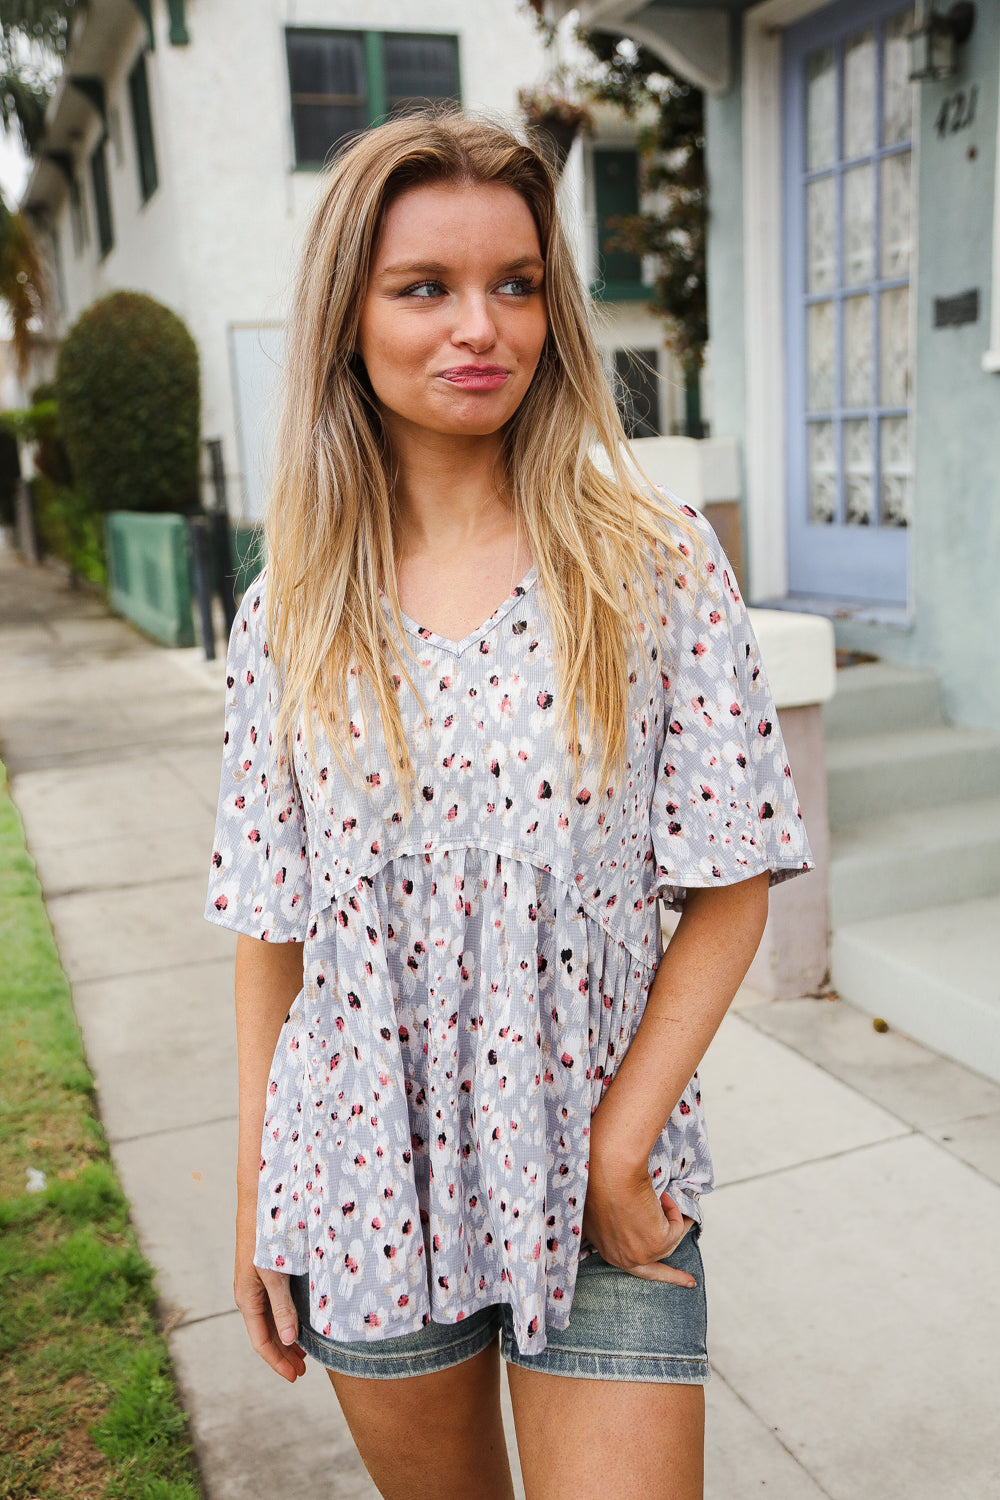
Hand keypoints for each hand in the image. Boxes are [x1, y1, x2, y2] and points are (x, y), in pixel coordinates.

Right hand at [234, 1249, 306, 1381]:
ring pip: (270, 1320)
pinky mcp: (265, 1272)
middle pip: (266, 1334)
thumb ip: (282, 1305)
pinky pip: (274, 1305)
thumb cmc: (265, 1236)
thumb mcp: (274, 1273)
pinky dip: (287, 1319)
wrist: (259, 1201)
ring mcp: (256, 1284)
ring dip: (286, 1338)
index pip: (261, 1341)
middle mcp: (249, 1295)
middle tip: (303, 1371)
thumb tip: (288, 1340)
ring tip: (303, 1354)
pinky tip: (300, 1322)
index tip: (295, 1376)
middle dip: (284, 1354)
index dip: (278, 1361)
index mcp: (247, 1299)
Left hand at [583, 1128, 695, 1286]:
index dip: (646, 1268)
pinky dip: (674, 1209)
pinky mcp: (656, 1243)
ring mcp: (638, 1254)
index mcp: (603, 1247)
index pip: (626, 1264)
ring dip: (672, 1219)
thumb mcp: (602, 1203)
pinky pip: (676, 1227)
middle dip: (673, 1276)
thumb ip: (614, 1220)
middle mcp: (619, 1257)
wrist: (610, 1168)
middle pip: (652, 1269)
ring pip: (668, 1242)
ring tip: (666, 1197)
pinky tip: (664, 1195)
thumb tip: (636, 1220)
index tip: (656, 1274)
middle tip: (690, 1281)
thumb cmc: (603, 1176)